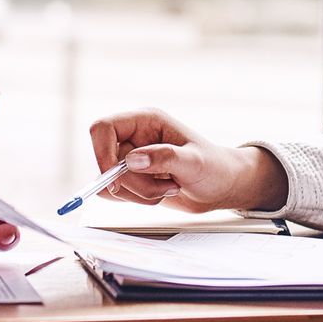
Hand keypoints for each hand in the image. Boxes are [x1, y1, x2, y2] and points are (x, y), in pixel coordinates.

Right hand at [86, 109, 286, 212]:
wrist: (221, 187)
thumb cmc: (214, 166)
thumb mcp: (194, 161)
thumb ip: (164, 157)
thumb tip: (132, 160)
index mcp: (145, 121)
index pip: (103, 128)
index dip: (101, 152)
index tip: (114, 177)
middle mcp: (134, 137)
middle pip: (106, 161)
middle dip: (132, 182)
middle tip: (162, 187)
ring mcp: (131, 159)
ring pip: (110, 182)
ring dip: (137, 194)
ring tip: (167, 188)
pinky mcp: (131, 178)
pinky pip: (115, 194)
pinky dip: (135, 200)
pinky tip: (160, 193)